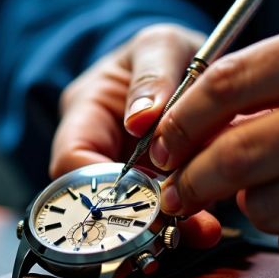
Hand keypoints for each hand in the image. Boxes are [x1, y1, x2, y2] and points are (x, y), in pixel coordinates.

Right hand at [52, 24, 222, 247]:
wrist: (190, 64)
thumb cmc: (166, 53)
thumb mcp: (160, 46)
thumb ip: (153, 74)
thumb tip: (141, 118)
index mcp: (84, 114)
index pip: (70, 163)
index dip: (97, 187)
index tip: (139, 193)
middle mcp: (99, 153)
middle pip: (98, 201)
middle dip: (135, 219)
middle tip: (172, 225)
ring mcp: (128, 177)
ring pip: (132, 218)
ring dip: (164, 229)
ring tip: (199, 231)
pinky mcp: (161, 191)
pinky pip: (166, 217)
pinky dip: (187, 225)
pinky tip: (208, 229)